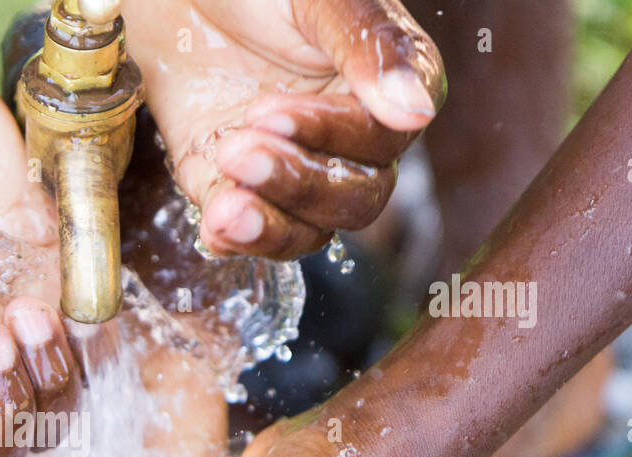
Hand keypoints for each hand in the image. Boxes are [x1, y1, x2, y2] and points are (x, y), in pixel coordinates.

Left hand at [124, 0, 443, 257]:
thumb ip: (367, 44)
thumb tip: (416, 109)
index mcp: (382, 86)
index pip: (382, 139)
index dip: (331, 134)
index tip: (270, 111)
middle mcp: (346, 139)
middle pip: (353, 198)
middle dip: (298, 183)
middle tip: (238, 148)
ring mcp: (290, 170)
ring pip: (307, 229)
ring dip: (268, 224)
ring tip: (226, 207)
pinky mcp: (233, 189)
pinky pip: (248, 233)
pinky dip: (233, 237)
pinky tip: (215, 224)